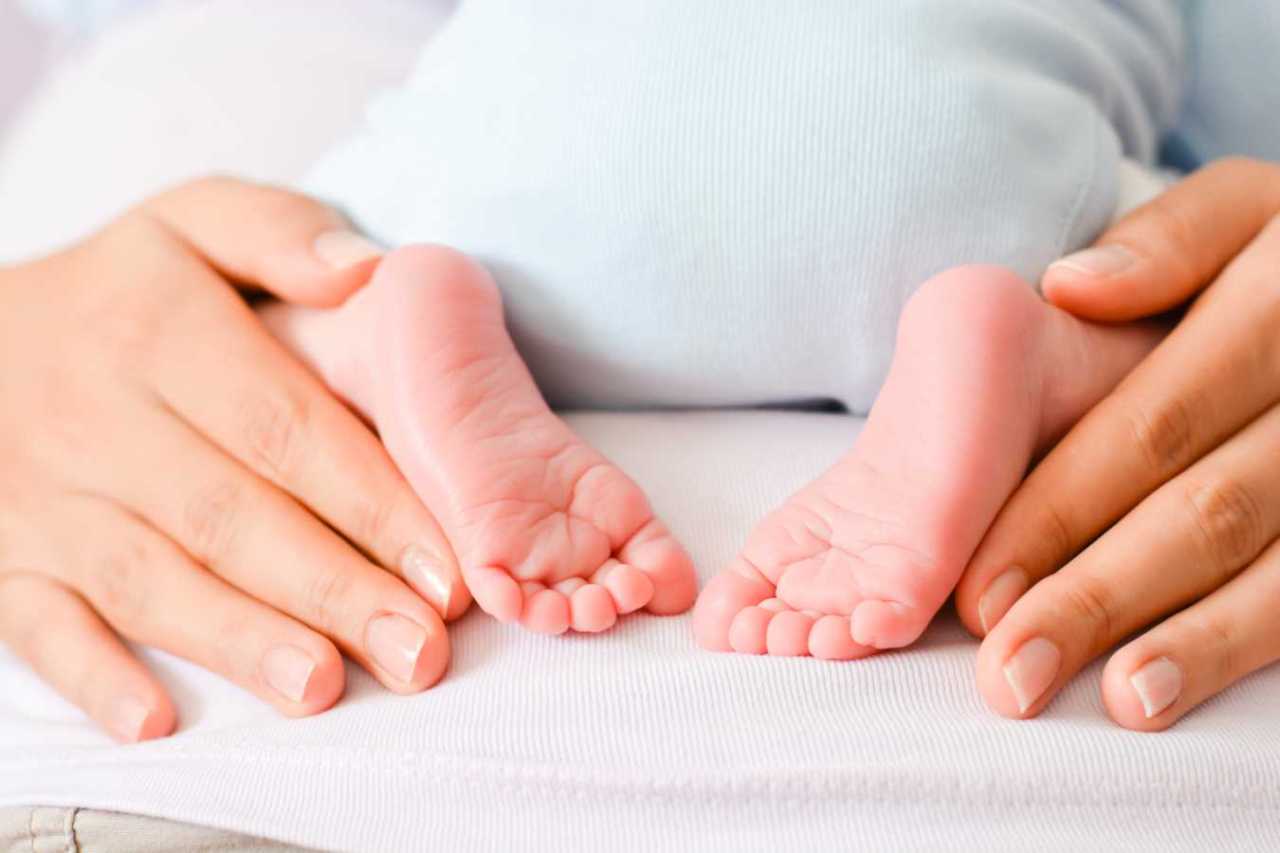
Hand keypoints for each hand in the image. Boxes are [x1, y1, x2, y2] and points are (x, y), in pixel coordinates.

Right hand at [0, 178, 466, 742]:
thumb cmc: (119, 292)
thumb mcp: (191, 224)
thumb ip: (281, 233)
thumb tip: (375, 274)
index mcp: (162, 334)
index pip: (285, 427)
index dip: (371, 502)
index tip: (448, 568)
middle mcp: (99, 420)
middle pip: (231, 516)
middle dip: (332, 589)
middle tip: (419, 654)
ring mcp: (43, 500)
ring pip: (148, 579)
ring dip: (238, 640)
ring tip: (324, 688)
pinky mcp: (3, 560)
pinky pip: (35, 624)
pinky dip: (91, 675)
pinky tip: (154, 721)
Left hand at [954, 158, 1279, 728]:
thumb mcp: (1245, 213)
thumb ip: (1169, 243)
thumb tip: (1068, 289)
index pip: (1156, 420)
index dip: (1063, 507)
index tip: (979, 584)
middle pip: (1204, 505)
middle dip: (1096, 592)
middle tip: (1005, 670)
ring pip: (1266, 561)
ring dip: (1177, 642)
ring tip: (1088, 698)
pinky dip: (1238, 646)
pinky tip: (1164, 694)